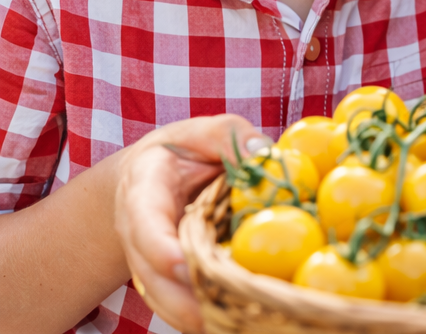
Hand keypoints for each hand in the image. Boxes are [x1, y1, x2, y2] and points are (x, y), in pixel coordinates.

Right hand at [114, 114, 261, 333]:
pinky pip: (177, 302)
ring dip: (190, 317)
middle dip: (179, 299)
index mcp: (143, 192)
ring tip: (229, 328)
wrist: (150, 174)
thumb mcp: (202, 133)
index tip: (183, 265)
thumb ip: (229, 137)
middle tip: (213, 316)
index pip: (144, 222)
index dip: (160, 247)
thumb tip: (264, 154)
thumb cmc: (182, 151)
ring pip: (162, 298)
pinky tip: (231, 324)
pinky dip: (199, 317)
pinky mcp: (166, 278)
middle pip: (150, 275)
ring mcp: (149, 262)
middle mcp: (139, 234)